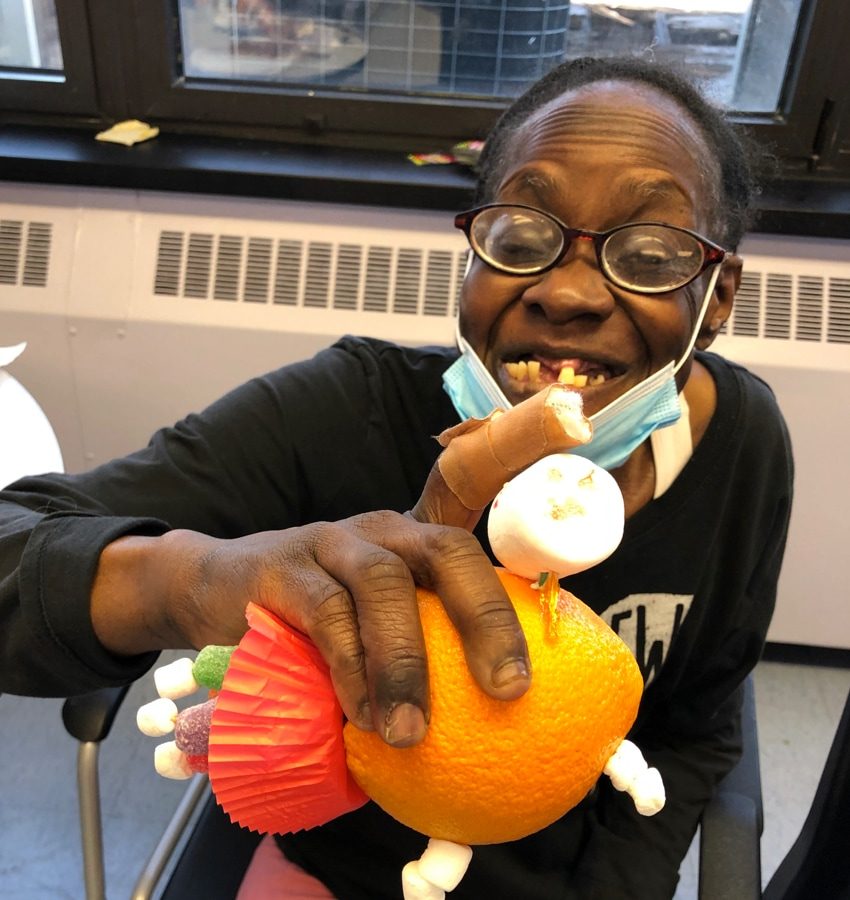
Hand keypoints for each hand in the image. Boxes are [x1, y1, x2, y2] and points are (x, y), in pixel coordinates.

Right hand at [93, 512, 529, 747]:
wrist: (217, 588)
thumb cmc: (313, 621)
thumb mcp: (370, 631)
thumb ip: (415, 658)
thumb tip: (478, 739)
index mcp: (416, 544)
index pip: (474, 532)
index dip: (515, 540)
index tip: (549, 574)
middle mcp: (384, 532)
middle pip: (447, 551)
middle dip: (485, 618)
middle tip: (509, 689)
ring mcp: (332, 543)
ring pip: (383, 582)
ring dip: (403, 661)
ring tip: (411, 732)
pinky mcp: (282, 567)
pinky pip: (324, 610)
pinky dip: (347, 663)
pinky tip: (356, 712)